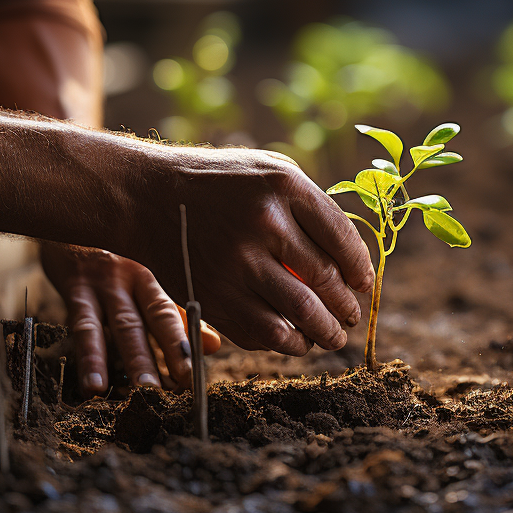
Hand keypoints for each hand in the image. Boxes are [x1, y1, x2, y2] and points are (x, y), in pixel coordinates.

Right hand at [40, 242, 220, 396]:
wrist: (74, 217)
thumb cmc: (117, 256)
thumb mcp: (147, 281)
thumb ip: (177, 314)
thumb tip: (212, 345)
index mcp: (152, 279)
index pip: (170, 315)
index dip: (182, 346)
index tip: (193, 378)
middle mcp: (130, 279)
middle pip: (147, 321)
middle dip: (160, 357)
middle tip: (174, 389)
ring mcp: (101, 284)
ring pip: (116, 325)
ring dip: (124, 360)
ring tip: (134, 392)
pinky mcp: (74, 288)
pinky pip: (82, 326)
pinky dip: (88, 358)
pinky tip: (92, 385)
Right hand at [124, 146, 375, 356]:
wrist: (149, 197)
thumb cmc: (221, 183)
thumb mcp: (269, 169)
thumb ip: (311, 205)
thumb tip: (353, 258)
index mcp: (284, 186)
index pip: (342, 239)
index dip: (360, 270)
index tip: (363, 284)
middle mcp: (263, 223)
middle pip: (325, 281)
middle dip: (346, 308)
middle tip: (351, 317)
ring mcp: (236, 263)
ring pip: (300, 314)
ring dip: (326, 333)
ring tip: (333, 336)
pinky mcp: (214, 295)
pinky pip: (264, 333)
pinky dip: (288, 343)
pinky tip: (296, 339)